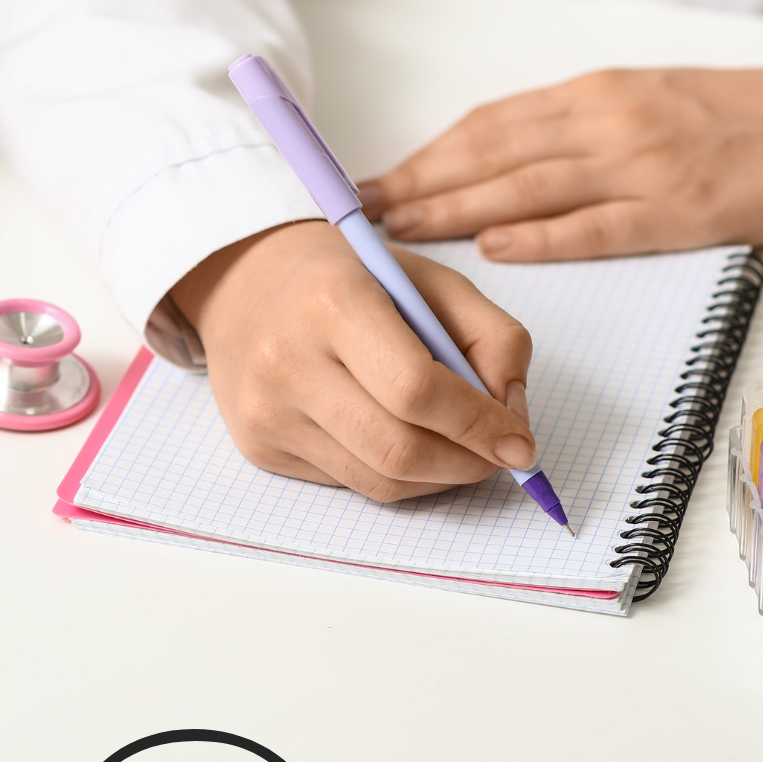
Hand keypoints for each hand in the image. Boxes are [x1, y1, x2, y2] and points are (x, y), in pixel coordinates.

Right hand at [170, 220, 534, 501]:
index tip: (520, 443)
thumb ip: (492, 337)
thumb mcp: (428, 280)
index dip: (479, 425)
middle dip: (467, 464)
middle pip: (398, 449)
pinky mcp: (258, 445)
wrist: (242, 282)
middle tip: (499, 456)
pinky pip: (349, 483)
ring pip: (378, 480)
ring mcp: (266, 410)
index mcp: (333, 302)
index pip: (416, 389)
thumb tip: (513, 419)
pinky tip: (403, 440)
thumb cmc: (346, 278)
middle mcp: (288, 360)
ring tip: (459, 449)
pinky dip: (395, 475)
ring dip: (438, 477)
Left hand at [356, 65, 762, 259]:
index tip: (377, 177)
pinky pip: (596, 226)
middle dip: (419, 183)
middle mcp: (608, 123)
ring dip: (456, 210)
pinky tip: (493, 248)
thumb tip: (496, 159)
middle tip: (361, 212)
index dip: (426, 153)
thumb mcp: (643, 101)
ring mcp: (643, 167)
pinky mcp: (679, 211)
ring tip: (401, 232)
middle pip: (492, 154)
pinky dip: (541, 238)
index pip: (488, 125)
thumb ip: (572, 127)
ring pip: (527, 188)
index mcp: (596, 94)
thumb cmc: (735, 118)